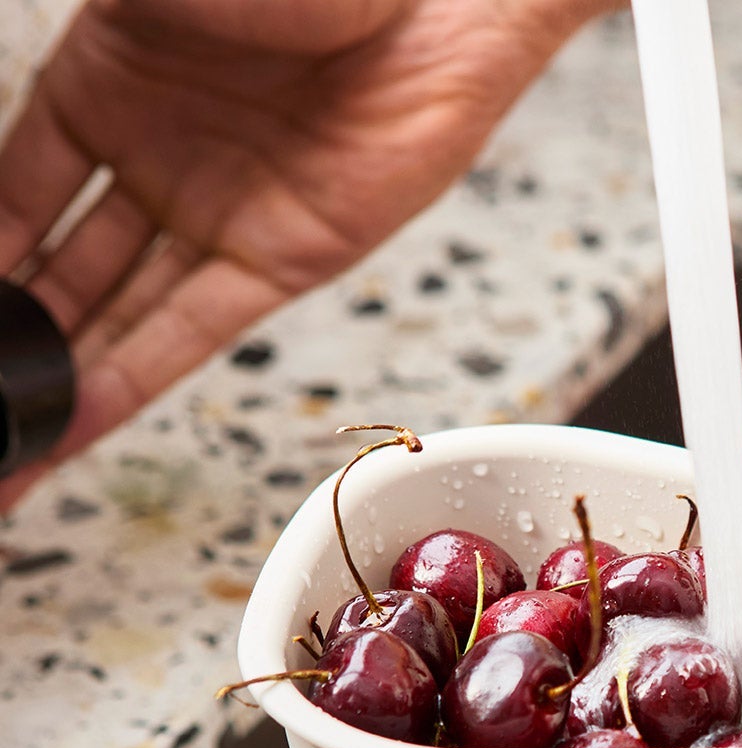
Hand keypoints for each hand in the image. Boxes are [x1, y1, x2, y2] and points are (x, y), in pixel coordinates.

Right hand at [0, 0, 599, 507]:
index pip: (11, 198)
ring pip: (116, 316)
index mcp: (100, 88)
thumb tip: (18, 74)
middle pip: (56, 273)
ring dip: (56, 386)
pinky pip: (192, 331)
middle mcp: (151, 162)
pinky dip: (131, 380)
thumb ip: (105, 35)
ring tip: (5, 450)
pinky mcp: (283, 261)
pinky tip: (72, 425)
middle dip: (11, 349)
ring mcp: (216, 216)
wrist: (438, 3)